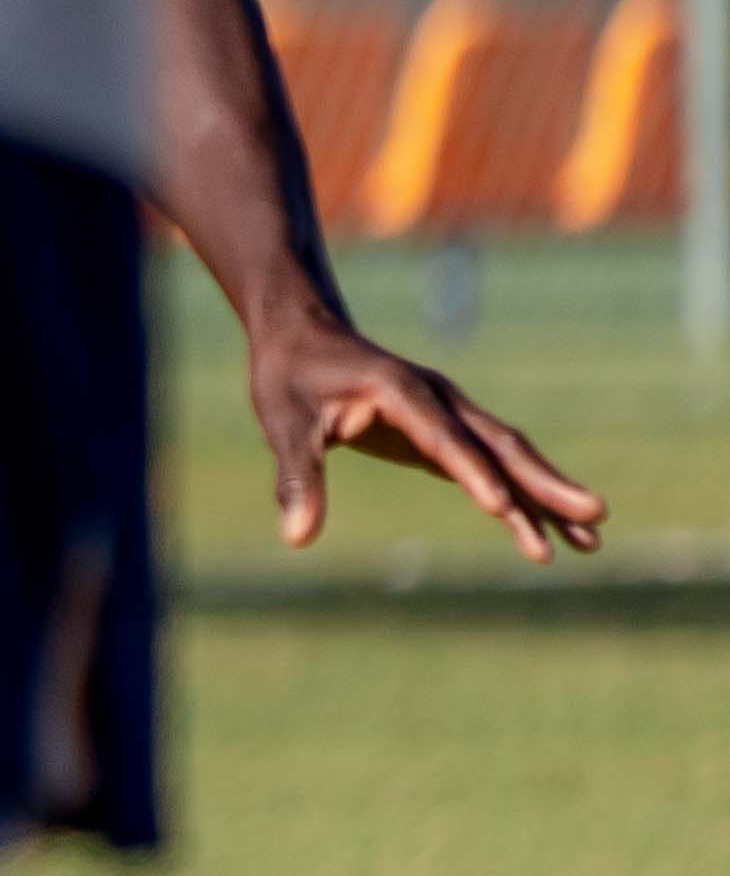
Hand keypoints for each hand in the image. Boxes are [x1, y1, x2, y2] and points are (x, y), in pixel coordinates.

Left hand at [234, 298, 604, 562]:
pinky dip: (520, 497)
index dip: (472, 473)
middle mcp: (437, 398)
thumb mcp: (282, 423)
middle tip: (592, 517)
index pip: (442, 438)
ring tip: (590, 541)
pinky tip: (544, 532)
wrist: (301, 334)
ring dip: (547, 495)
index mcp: (399, 390)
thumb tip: (296, 538)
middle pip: (499, 444)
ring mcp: (448, 413)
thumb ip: (297, 477)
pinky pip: (490, 467)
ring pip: (507, 457)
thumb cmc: (289, 376)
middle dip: (545, 483)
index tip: (502, 509)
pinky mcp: (444, 433)